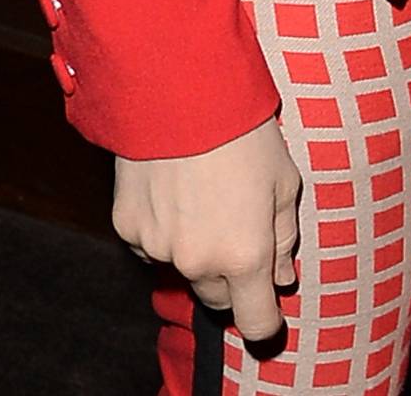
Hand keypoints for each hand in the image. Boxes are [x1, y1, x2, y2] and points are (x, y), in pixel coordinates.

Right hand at [113, 115, 302, 341]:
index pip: (256, 321)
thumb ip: (284, 236)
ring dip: (196, 249)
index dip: (266, 318)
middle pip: (218, 297)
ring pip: (183, 269)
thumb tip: (282, 277)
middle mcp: (199, 262)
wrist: (178, 89)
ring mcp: (158, 249)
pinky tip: (173, 187)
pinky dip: (163, 230)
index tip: (268, 303)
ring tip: (204, 194)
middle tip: (239, 226)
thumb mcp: (283, 179)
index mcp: (245, 255)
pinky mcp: (127, 229)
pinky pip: (151, 245)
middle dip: (232, 276)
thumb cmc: (242, 129)